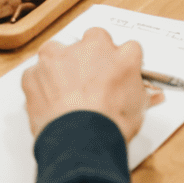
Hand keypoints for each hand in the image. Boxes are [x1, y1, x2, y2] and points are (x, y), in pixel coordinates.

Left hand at [22, 28, 162, 142]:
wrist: (79, 140)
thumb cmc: (110, 125)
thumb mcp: (138, 108)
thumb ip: (141, 92)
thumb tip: (149, 92)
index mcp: (120, 55)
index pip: (125, 48)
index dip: (120, 62)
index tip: (117, 74)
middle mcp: (88, 48)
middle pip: (91, 42)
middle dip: (91, 58)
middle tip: (92, 83)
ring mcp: (58, 57)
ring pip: (59, 52)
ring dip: (62, 67)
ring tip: (68, 94)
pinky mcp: (35, 72)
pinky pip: (37, 74)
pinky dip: (42, 86)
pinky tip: (52, 104)